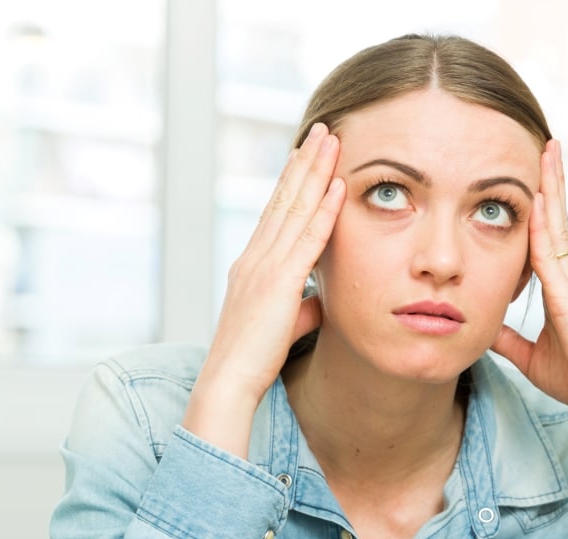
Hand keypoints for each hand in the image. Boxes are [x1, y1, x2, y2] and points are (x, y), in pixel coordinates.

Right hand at [184, 123, 345, 456]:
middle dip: (305, 162)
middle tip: (323, 129)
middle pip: (285, 198)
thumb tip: (322, 300)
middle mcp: (255, 257)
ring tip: (332, 140)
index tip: (308, 153)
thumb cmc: (254, 359)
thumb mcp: (284, 325)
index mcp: (253, 265)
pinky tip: (337, 188)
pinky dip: (323, 211)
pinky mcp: (279, 284)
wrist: (230, 380)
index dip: (293, 181)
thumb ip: (304, 306)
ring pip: (295, 209)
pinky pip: (307, 239)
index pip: (277, 212)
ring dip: (316, 172)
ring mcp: (265, 267)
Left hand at [490, 140, 567, 467]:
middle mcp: (567, 279)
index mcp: (559, 291)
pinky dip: (545, 223)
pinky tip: (539, 198)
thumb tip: (484, 328)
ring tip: (548, 149)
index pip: (545, 239)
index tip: (532, 180)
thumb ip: (508, 340)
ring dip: (552, 186)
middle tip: (545, 145)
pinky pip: (554, 251)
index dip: (540, 209)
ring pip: (558, 224)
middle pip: (556, 219)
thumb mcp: (529, 357)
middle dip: (550, 182)